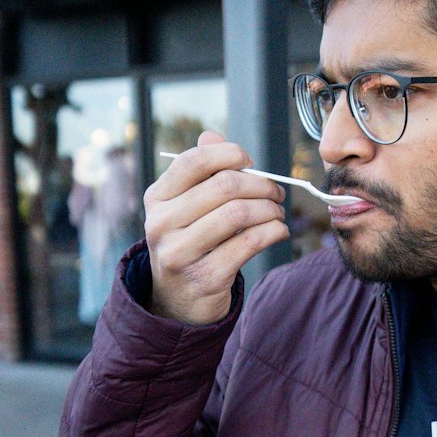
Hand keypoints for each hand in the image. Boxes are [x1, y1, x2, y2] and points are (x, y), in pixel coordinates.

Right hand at [144, 131, 288, 323]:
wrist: (179, 300)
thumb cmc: (191, 242)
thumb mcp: (186, 206)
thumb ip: (200, 171)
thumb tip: (212, 136)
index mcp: (158, 198)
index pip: (194, 160)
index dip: (230, 154)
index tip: (249, 162)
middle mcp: (163, 223)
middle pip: (225, 186)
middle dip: (261, 184)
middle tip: (276, 192)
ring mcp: (181, 252)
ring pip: (240, 213)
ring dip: (270, 209)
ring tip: (277, 212)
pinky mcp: (206, 276)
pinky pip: (251, 242)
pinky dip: (274, 231)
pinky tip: (278, 230)